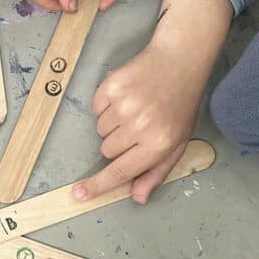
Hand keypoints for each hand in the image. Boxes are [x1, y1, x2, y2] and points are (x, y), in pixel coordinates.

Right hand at [72, 0, 231, 204]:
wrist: (179, 61)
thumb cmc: (179, 105)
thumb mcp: (177, 142)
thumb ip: (156, 172)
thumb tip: (138, 197)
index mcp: (157, 143)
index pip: (120, 171)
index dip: (98, 185)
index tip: (79, 194)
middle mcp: (140, 125)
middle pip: (107, 150)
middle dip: (118, 143)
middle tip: (138, 126)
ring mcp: (124, 104)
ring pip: (100, 130)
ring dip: (113, 123)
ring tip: (134, 107)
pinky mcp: (112, 86)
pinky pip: (96, 108)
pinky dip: (106, 105)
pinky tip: (126, 96)